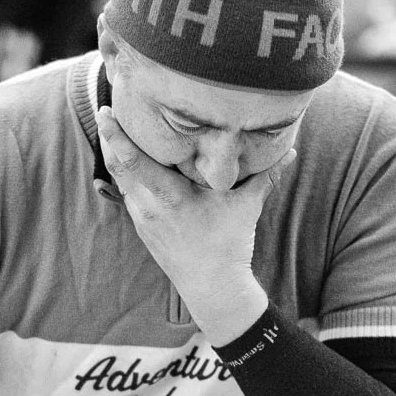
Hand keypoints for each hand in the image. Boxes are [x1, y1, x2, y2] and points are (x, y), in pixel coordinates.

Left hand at [98, 105, 285, 341]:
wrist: (213, 289)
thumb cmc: (229, 246)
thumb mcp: (246, 207)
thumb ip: (265, 176)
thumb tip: (291, 151)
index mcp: (170, 198)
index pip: (133, 162)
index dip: (116, 136)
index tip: (105, 111)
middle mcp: (149, 207)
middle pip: (117, 165)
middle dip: (110, 136)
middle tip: (108, 107)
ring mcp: (142, 218)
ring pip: (120, 178)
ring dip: (116, 154)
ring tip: (116, 125)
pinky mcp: (143, 225)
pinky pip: (128, 191)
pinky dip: (128, 172)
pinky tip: (132, 157)